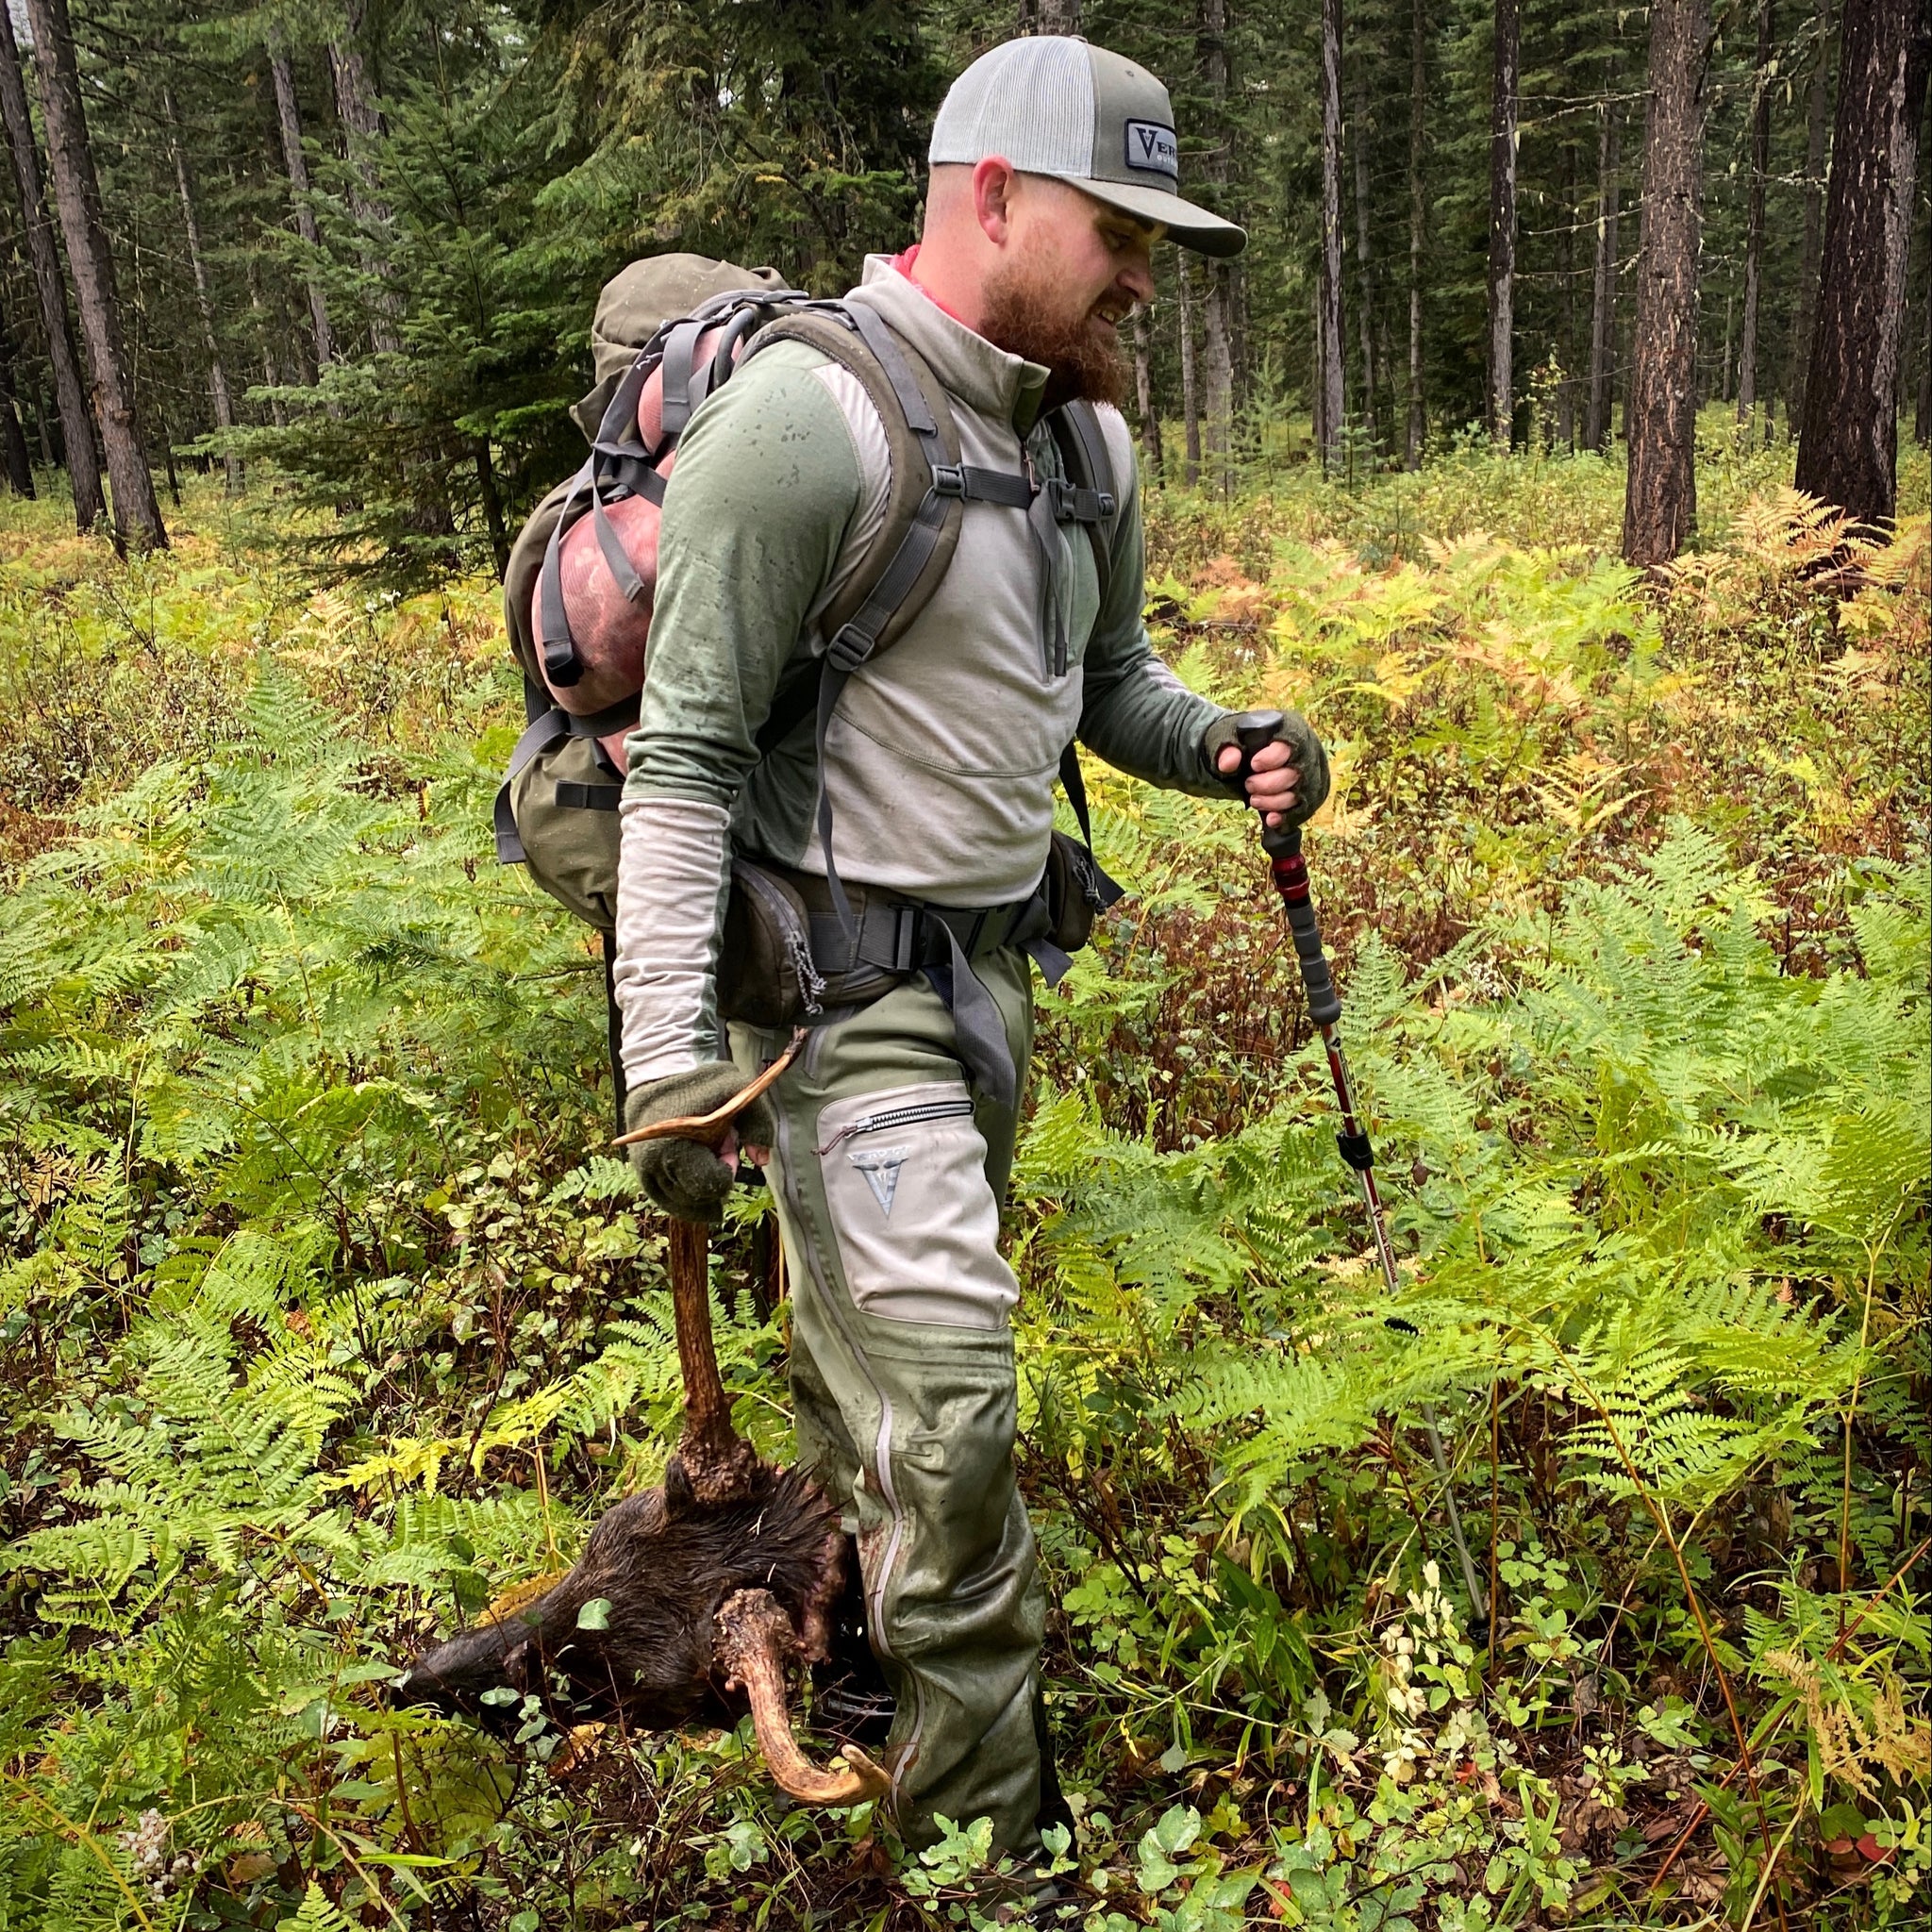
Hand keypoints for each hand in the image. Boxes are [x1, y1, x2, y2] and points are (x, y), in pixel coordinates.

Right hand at [624, 1063, 778, 1224]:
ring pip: (683, 1202)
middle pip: (698, 1195)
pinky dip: (686, 1198)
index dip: (727, 1168)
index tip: (728, 1147)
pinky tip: (699, 1183)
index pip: (711, 1182)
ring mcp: (646, 1170)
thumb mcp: (738, 1091)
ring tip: (702, 1153)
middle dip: (714, 1174)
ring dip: (700, 1185)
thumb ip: (757, 1124)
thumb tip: (762, 1161)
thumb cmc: (702, 1083)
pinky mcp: (642, 1174)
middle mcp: (655, 1163)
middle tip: (717, 1148)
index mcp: (676, 1144)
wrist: (660, 1072)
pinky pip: (667, 1201)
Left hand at [1203, 710, 1330, 831]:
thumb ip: (1226, 748)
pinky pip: (1303, 810)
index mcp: (1291, 728)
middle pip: (1296, 773)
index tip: (1254, 765)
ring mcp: (1312, 773)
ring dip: (1274, 802)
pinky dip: (1286, 817)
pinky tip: (1270, 819)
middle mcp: (1308, 750)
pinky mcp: (1309, 794)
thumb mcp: (1228, 737)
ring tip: (1254, 800)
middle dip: (1269, 785)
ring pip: (1300, 794)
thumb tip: (1228, 764)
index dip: (1272, 759)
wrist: (1247, 754)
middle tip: (1249, 785)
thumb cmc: (1242, 741)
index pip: (1289, 745)